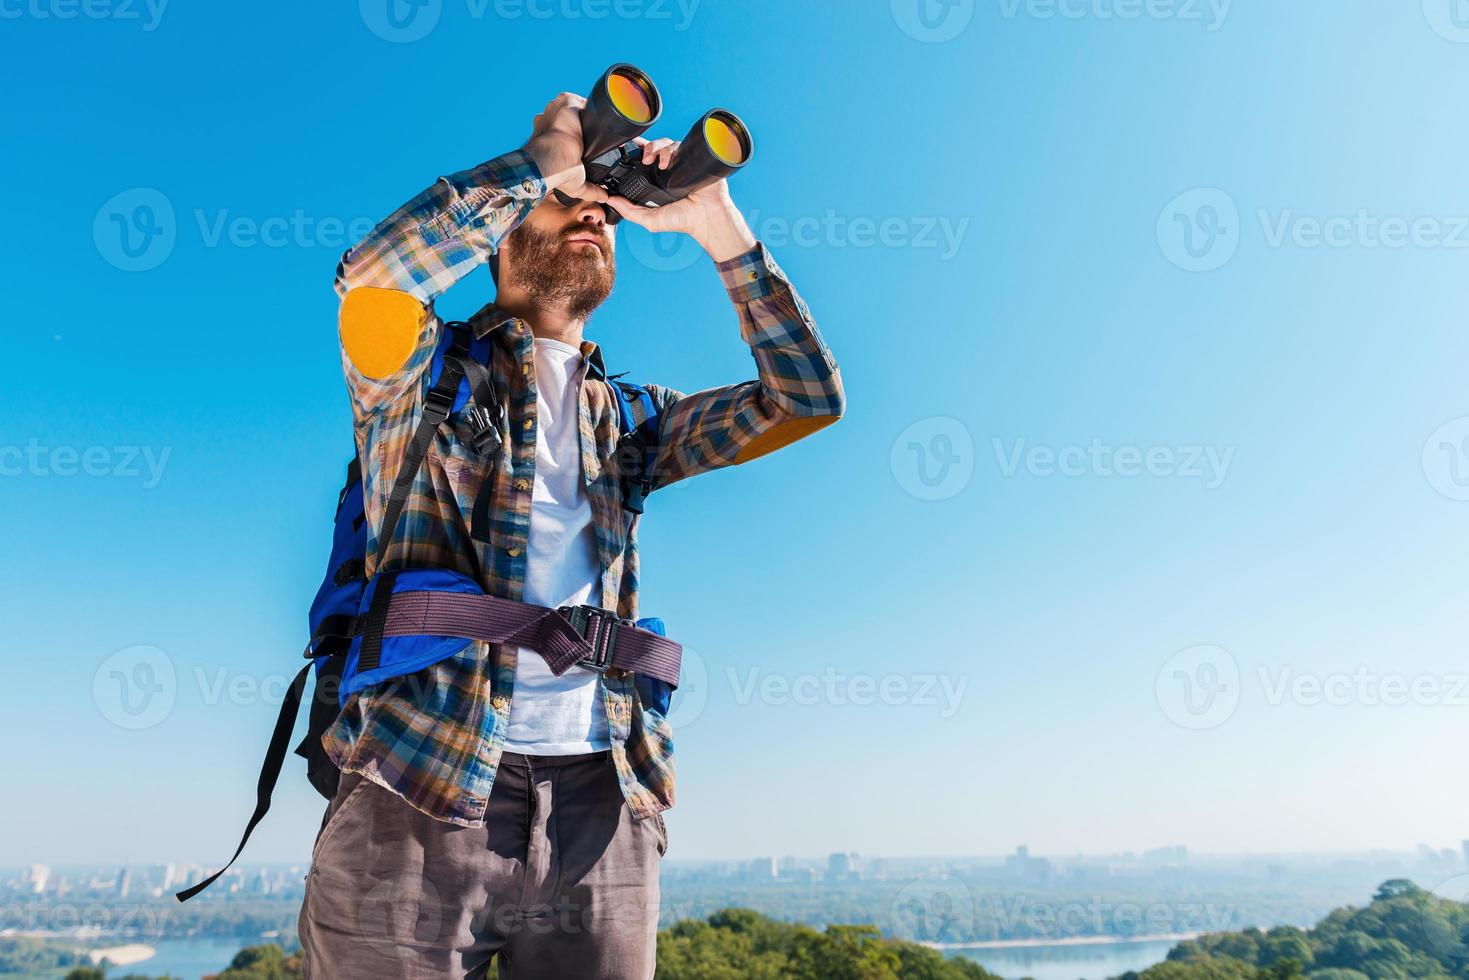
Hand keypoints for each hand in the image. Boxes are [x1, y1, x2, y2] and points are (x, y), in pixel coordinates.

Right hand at [523, 93, 607, 201]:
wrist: (551, 161)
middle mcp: (552, 119)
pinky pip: (585, 100)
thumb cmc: (556, 173)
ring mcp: (557, 109)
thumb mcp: (576, 185)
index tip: (593, 143)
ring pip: (582, 107)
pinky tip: (603, 116)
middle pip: (576, 116)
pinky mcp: (567, 102)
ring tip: (607, 127)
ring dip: (594, 115)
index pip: (569, 129)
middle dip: (588, 124)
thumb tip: (605, 198)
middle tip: (603, 137)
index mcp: (551, 135)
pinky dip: (596, 106)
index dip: (581, 134)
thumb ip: (591, 190)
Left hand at [607, 139, 756, 262]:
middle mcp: (669, 170)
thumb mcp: (650, 220)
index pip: (643, 160)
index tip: (626, 152)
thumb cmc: (683, 221)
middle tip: (645, 158)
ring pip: (666, 143)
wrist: (708, 218)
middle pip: (654, 147)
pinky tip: (668, 161)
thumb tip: (609, 199)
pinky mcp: (693, 159)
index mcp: (657, 180)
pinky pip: (680, 144)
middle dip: (647, 148)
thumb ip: (629, 211)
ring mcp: (681, 163)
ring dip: (658, 147)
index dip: (634, 153)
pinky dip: (671, 149)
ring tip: (657, 160)